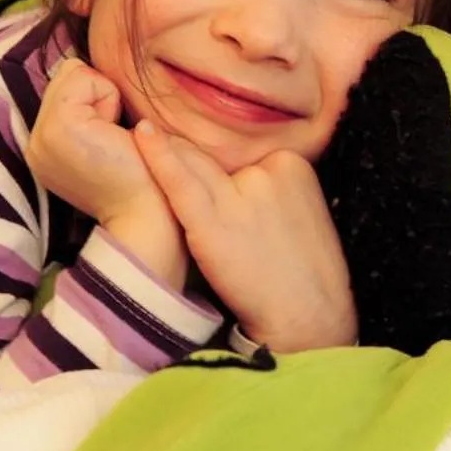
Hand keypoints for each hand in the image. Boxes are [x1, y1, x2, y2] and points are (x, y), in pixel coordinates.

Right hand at [25, 59, 184, 282]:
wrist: (149, 213)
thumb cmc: (141, 174)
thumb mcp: (104, 135)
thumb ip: (87, 105)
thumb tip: (81, 66)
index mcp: (44, 147)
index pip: (62, 86)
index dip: (95, 99)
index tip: (108, 139)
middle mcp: (35, 143)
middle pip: (65, 74)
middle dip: (97, 94)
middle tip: (112, 138)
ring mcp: (42, 136)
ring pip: (73, 73)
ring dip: (104, 96)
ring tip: (112, 137)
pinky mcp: (60, 127)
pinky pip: (84, 79)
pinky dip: (108, 98)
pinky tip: (114, 134)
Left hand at [134, 122, 355, 353]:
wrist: (309, 317)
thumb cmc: (305, 276)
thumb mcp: (303, 215)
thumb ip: (271, 192)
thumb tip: (237, 186)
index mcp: (293, 165)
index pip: (242, 156)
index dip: (222, 170)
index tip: (214, 184)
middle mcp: (268, 170)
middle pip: (216, 156)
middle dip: (191, 155)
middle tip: (162, 143)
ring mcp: (241, 192)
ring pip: (194, 164)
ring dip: (169, 151)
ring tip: (141, 133)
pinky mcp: (214, 220)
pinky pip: (179, 180)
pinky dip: (157, 156)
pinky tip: (141, 135)